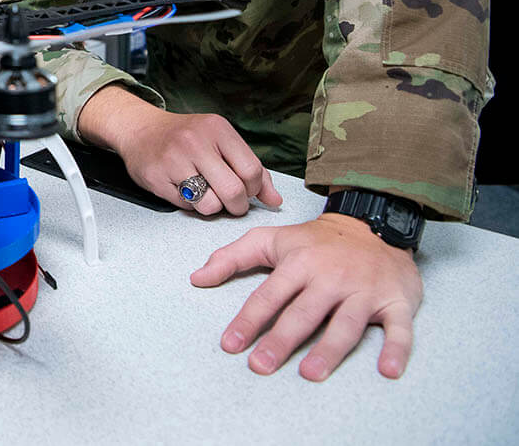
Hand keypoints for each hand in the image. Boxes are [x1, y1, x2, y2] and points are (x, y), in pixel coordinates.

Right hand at [78, 87, 281, 215]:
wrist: (140, 129)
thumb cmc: (185, 137)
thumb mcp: (220, 141)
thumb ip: (250, 169)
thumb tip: (274, 200)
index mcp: (217, 129)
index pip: (252, 170)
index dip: (254, 189)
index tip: (246, 190)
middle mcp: (195, 141)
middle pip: (233, 191)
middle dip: (236, 205)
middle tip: (231, 202)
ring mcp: (173, 159)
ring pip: (210, 204)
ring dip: (212, 207)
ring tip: (205, 194)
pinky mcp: (156, 177)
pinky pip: (186, 207)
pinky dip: (190, 205)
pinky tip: (185, 190)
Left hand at [191, 213, 422, 379]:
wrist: (374, 224)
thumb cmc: (316, 241)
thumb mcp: (271, 239)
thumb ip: (231, 257)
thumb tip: (196, 278)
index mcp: (299, 264)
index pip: (268, 296)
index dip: (248, 320)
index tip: (230, 344)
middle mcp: (331, 278)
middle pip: (303, 313)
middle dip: (281, 340)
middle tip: (261, 366)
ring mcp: (365, 290)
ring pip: (347, 323)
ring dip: (329, 349)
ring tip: (310, 373)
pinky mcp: (396, 301)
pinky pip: (400, 328)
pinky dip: (397, 349)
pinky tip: (388, 371)